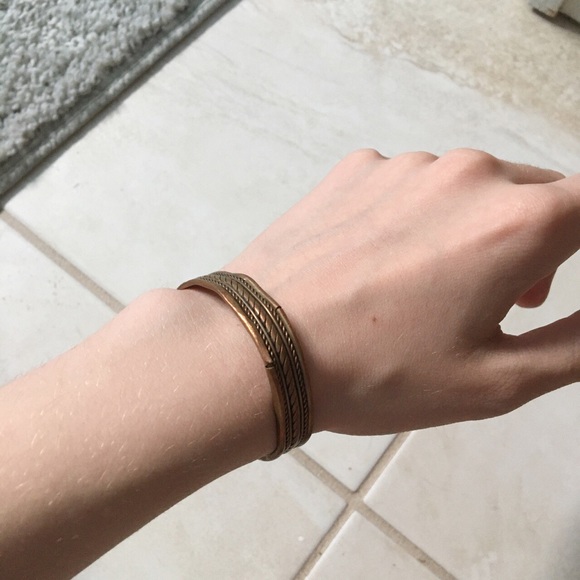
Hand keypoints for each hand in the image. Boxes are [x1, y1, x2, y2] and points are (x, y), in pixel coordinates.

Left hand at [227, 149, 579, 434]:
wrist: (263, 346)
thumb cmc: (372, 371)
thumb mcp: (496, 381)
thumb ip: (576, 344)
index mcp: (514, 222)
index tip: (547, 278)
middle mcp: (464, 176)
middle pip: (535, 195)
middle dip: (537, 242)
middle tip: (506, 298)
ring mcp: (403, 166)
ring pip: (470, 189)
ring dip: (472, 229)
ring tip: (432, 288)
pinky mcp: (356, 170)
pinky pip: (410, 186)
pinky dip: (414, 217)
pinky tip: (380, 264)